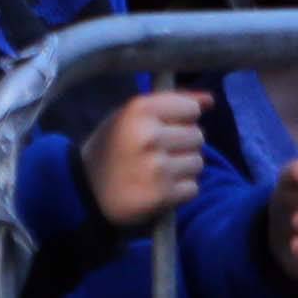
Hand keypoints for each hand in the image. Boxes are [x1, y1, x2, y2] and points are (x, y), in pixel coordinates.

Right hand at [81, 89, 208, 227]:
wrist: (87, 191)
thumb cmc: (112, 146)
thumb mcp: (131, 115)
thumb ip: (171, 103)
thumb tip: (211, 101)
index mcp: (139, 109)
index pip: (190, 108)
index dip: (183, 118)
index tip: (169, 126)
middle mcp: (150, 136)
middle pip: (197, 135)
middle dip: (185, 143)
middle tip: (163, 151)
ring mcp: (157, 167)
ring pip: (198, 162)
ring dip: (185, 167)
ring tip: (162, 169)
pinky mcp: (162, 195)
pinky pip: (193, 187)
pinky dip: (182, 189)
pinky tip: (162, 187)